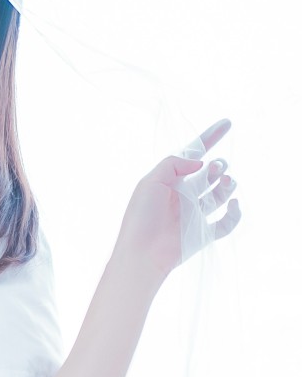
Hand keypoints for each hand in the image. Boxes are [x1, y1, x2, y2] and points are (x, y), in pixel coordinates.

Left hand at [114, 118, 240, 281]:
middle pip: (211, 174)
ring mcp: (195, 215)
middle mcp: (185, 196)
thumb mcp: (151, 182)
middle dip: (219, 166)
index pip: (194, 156)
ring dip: (228, 184)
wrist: (142, 253)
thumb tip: (200, 162)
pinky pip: (228, 222)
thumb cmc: (141, 217)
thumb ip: (174, 165)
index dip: (210, 139)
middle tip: (216, 169)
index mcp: (171, 182)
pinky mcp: (204, 234)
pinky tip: (232, 204)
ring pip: (221, 194)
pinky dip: (235, 212)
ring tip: (226, 182)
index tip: (227, 123)